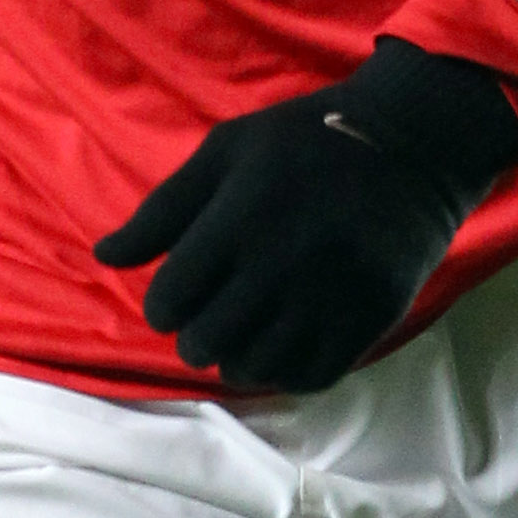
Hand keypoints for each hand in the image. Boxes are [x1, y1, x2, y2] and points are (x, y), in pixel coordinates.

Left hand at [93, 39, 517, 391]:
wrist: (413, 143)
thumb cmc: (305, 140)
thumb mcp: (227, 151)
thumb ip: (164, 208)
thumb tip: (104, 256)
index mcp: (239, 219)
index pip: (170, 299)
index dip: (163, 306)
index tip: (178, 294)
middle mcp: (282, 264)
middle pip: (205, 342)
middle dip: (195, 336)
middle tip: (209, 318)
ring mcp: (330, 296)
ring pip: (255, 368)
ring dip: (238, 358)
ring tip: (244, 334)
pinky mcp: (371, 317)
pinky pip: (311, 376)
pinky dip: (285, 371)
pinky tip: (281, 346)